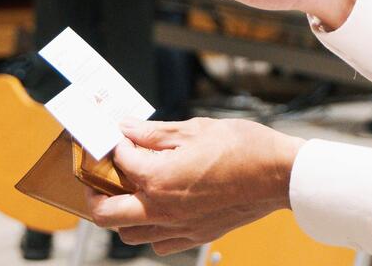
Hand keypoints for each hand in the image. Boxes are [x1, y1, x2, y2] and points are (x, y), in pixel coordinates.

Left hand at [85, 119, 301, 253]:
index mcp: (158, 178)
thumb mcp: (193, 129)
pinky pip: (158, 243)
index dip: (112, 143)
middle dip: (93, 192)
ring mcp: (179, 227)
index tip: (113, 135)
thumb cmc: (242, 147)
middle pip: (105, 214)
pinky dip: (149, 230)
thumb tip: (125, 128)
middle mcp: (163, 209)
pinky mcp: (196, 236)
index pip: (118, 160)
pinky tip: (156, 208)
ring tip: (126, 190)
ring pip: (129, 235)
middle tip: (96, 175)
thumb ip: (153, 132)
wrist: (278, 174)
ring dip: (120, 213)